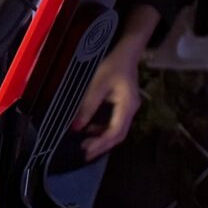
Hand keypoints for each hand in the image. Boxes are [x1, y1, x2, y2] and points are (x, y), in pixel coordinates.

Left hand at [73, 46, 144, 160]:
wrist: (127, 53)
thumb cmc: (113, 66)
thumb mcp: (97, 85)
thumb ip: (87, 107)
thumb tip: (76, 128)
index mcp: (127, 106)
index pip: (115, 131)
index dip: (100, 143)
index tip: (84, 151)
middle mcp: (131, 110)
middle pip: (119, 135)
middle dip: (102, 146)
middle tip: (84, 154)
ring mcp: (130, 108)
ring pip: (118, 130)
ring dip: (103, 139)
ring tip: (86, 144)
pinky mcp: (125, 105)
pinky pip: (116, 123)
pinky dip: (104, 130)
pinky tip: (91, 129)